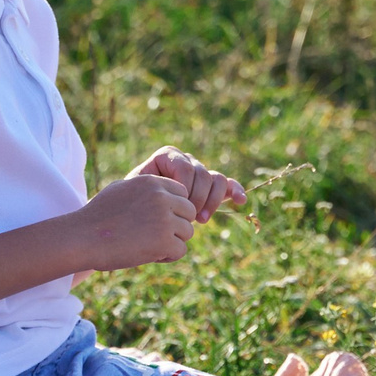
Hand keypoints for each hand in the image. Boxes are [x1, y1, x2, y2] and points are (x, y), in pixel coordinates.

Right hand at [71, 174, 197, 270]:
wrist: (83, 237)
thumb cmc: (98, 216)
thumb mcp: (122, 189)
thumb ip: (146, 189)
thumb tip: (166, 193)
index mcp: (152, 182)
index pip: (182, 193)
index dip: (172, 209)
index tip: (155, 219)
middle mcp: (161, 197)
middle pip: (189, 212)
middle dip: (176, 225)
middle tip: (154, 235)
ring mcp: (164, 219)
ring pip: (187, 232)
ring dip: (172, 241)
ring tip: (148, 245)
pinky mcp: (164, 241)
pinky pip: (180, 250)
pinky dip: (166, 256)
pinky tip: (147, 254)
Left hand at [130, 146, 246, 223]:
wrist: (140, 212)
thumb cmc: (133, 202)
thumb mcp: (135, 192)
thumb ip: (149, 186)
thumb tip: (162, 189)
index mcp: (167, 155)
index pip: (185, 168)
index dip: (183, 190)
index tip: (174, 208)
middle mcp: (186, 160)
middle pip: (203, 174)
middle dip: (197, 199)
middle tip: (187, 219)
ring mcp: (200, 172)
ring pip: (217, 180)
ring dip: (212, 202)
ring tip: (201, 220)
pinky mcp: (211, 186)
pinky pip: (227, 185)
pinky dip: (235, 191)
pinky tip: (241, 201)